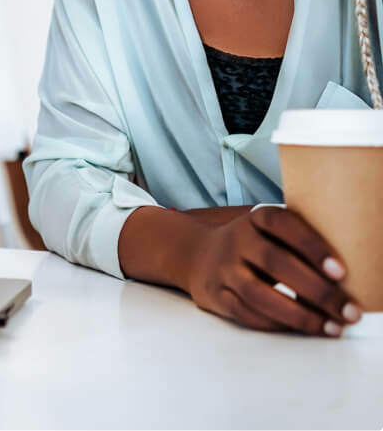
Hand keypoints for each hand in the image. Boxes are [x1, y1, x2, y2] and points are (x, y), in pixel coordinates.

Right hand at [185, 206, 362, 334]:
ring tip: (332, 327)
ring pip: (258, 294)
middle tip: (349, 311)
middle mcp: (236, 240)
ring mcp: (223, 268)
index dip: (311, 245)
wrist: (196, 254)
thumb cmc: (252, 245)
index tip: (341, 271)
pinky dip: (277, 324)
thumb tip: (351, 273)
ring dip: (299, 315)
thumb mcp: (268, 231)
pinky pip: (246, 314)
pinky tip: (302, 329)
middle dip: (316, 290)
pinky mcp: (216, 295)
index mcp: (255, 219)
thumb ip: (298, 241)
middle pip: (275, 262)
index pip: (282, 224)